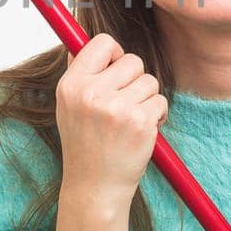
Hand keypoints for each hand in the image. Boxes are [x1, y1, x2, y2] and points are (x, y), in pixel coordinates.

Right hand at [55, 33, 167, 209]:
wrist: (95, 187)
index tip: (115, 70)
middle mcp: (91, 94)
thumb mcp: (69, 106)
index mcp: (71, 85)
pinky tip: (141, 132)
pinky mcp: (140, 122)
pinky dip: (157, 116)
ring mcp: (116, 108)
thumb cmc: (85, 144)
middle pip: (133, 60)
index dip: (115, 54)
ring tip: (130, 121)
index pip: (102, 43)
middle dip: (135, 80)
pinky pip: (161, 102)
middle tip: (124, 104)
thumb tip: (98, 44)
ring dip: (147, 99)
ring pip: (150, 81)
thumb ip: (81, 73)